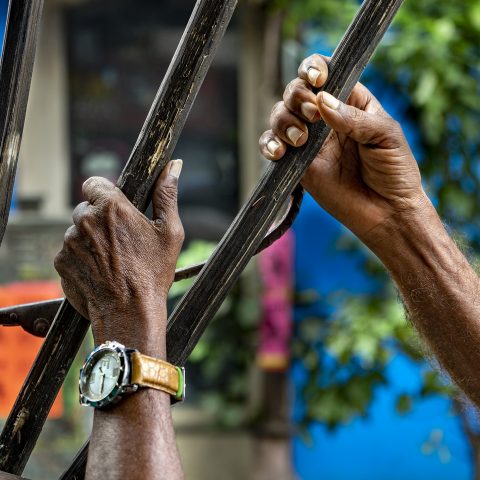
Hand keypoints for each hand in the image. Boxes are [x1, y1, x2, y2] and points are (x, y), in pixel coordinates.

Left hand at [54, 160, 183, 354]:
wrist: (129, 313)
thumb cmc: (153, 273)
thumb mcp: (170, 232)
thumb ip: (167, 195)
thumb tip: (174, 166)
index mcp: (111, 206)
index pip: (94, 182)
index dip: (105, 194)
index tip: (116, 208)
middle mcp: (85, 220)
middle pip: (86, 208)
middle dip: (99, 219)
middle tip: (120, 240)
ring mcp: (69, 242)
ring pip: (77, 231)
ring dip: (90, 239)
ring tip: (112, 260)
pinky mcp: (61, 262)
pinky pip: (69, 252)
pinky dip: (81, 258)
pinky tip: (101, 271)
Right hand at [259, 54, 426, 247]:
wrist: (387, 212)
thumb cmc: (395, 171)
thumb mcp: (385, 135)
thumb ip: (354, 118)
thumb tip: (322, 101)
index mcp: (349, 102)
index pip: (324, 73)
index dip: (313, 68)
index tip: (316, 80)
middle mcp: (325, 118)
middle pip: (295, 91)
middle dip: (297, 98)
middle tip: (312, 117)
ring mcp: (309, 142)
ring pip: (280, 116)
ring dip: (283, 121)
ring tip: (300, 140)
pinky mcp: (297, 165)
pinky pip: (272, 147)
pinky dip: (269, 145)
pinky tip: (279, 153)